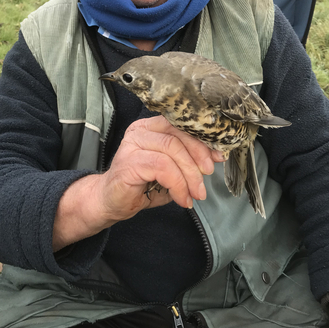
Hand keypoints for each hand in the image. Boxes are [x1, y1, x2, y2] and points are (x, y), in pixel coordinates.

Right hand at [53, 115, 225, 250]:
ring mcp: (133, 144)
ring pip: (172, 150)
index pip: (182, 125)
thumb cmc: (141, 185)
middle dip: (199, 158)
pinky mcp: (129, 162)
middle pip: (178, 134)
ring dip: (190, 175)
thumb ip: (188, 160)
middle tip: (206, 179)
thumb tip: (215, 158)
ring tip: (195, 194)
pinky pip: (163, 168)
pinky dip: (178, 184)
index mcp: (151, 126)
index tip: (218, 157)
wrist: (110, 202)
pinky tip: (182, 198)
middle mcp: (141, 130)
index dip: (203, 141)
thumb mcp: (171, 170)